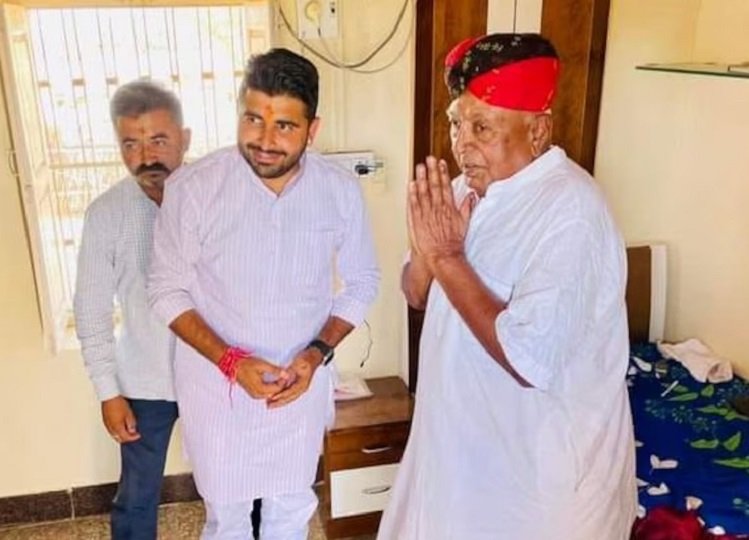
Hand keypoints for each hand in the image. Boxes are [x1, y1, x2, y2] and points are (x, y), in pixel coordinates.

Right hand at [101, 396, 139, 443]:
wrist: (109, 397)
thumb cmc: (118, 404)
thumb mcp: (129, 414)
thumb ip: (131, 424)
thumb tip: (132, 430)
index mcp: (117, 428)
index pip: (126, 438)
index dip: (133, 438)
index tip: (138, 435)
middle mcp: (111, 428)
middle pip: (119, 438)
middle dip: (127, 438)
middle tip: (133, 434)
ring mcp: (107, 425)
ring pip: (114, 435)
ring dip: (121, 435)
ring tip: (127, 430)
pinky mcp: (105, 421)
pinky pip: (111, 430)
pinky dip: (116, 431)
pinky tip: (120, 427)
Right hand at [235, 356, 291, 399]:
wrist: (232, 365)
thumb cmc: (246, 364)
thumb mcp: (262, 365)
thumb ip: (275, 370)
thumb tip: (286, 374)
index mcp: (260, 389)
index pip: (277, 389)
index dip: (284, 381)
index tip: (286, 373)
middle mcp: (257, 395)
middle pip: (275, 393)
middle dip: (281, 385)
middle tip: (284, 375)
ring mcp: (254, 395)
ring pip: (271, 394)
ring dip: (276, 387)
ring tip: (280, 377)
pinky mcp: (253, 393)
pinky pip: (265, 393)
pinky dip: (271, 388)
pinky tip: (274, 380)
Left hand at [266, 348, 320, 408]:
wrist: (314, 356)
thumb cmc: (308, 358)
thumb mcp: (299, 362)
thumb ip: (291, 370)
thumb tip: (284, 375)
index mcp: (303, 383)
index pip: (291, 392)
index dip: (281, 395)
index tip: (273, 398)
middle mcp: (302, 387)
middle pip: (290, 398)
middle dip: (279, 402)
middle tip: (270, 405)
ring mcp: (300, 386)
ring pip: (289, 397)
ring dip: (280, 401)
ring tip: (271, 404)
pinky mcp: (297, 385)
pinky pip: (289, 393)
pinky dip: (282, 396)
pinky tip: (276, 397)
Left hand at [408, 156, 475, 270]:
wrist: (442, 255)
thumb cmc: (453, 242)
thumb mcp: (464, 223)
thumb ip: (467, 207)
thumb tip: (471, 195)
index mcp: (449, 207)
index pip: (445, 186)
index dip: (442, 173)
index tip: (440, 163)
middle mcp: (437, 208)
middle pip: (434, 185)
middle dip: (432, 171)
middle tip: (428, 159)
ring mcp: (426, 213)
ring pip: (423, 192)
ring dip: (421, 178)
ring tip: (419, 167)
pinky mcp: (417, 220)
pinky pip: (414, 204)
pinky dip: (412, 194)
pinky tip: (411, 185)